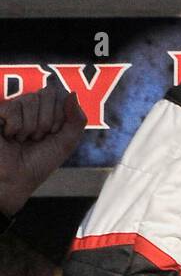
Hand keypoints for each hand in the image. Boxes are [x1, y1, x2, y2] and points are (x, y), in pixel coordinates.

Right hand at [0, 84, 86, 215]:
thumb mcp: (66, 142)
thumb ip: (77, 119)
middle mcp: (30, 105)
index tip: (52, 135)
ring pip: (30, 100)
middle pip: (47, 94)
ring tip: (21, 139)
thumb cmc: (39, 163)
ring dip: (30, 127)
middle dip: (46, 121)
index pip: (61, 95)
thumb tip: (72, 93)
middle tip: (36, 138)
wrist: (15, 181)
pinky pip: (13, 108)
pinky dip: (15, 127)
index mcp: (48, 109)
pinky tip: (8, 136)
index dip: (60, 118)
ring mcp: (13, 107)